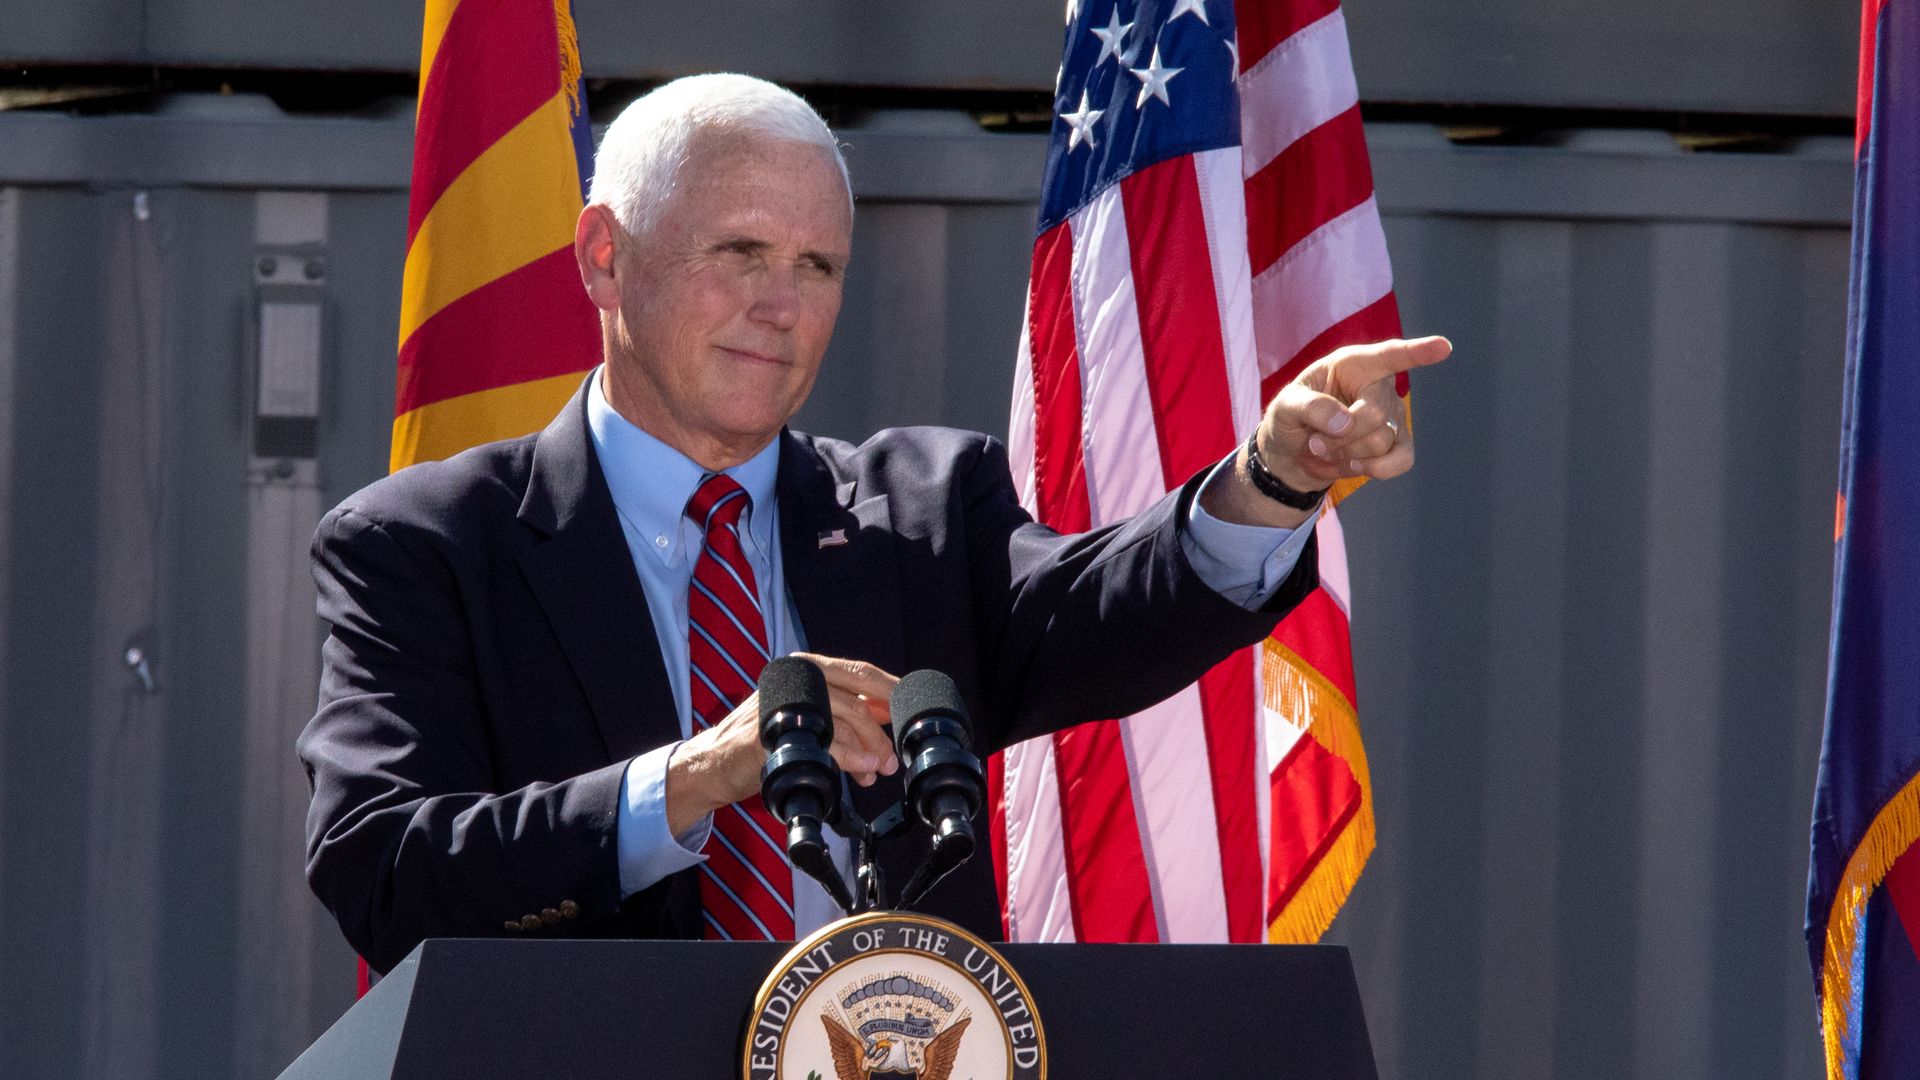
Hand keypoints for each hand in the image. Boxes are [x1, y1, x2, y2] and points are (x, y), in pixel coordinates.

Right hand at [664, 652, 900, 834]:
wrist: (714, 763)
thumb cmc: (763, 740)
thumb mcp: (809, 718)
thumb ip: (844, 714)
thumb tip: (887, 719)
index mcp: (808, 670)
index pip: (860, 672)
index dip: (891, 690)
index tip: (912, 709)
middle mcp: (797, 679)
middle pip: (857, 698)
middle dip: (883, 731)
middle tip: (894, 758)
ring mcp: (782, 702)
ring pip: (845, 719)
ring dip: (870, 749)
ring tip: (879, 770)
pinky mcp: (772, 730)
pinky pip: (822, 743)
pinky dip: (847, 759)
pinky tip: (859, 773)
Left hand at [1205, 336, 1449, 527]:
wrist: (1295, 452)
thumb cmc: (1292, 417)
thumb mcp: (1285, 405)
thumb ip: (1310, 407)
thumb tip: (1346, 423)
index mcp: (1354, 364)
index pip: (1390, 355)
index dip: (1417, 352)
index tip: (1443, 347)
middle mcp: (1380, 386)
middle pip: (1375, 415)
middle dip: (1339, 437)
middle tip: (1313, 442)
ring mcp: (1394, 417)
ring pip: (1380, 443)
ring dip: (1344, 455)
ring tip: (1324, 451)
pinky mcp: (1398, 446)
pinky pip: (1400, 462)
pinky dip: (1371, 470)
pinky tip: (1350, 464)